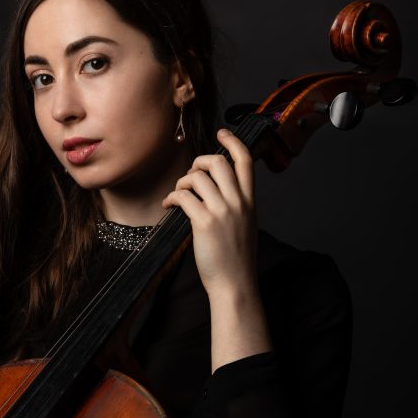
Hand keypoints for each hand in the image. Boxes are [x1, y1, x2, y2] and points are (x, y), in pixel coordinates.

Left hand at [161, 128, 257, 298]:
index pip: (245, 160)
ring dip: (182, 182)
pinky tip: (168, 205)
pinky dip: (171, 197)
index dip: (233, 142)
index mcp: (250, 201)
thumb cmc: (237, 258)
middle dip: (198, 161)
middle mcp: (238, 202)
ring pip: (197, 177)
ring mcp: (221, 211)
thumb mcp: (246, 225)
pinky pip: (183, 196)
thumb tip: (218, 189)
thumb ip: (237, 204)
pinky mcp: (204, 222)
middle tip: (189, 174)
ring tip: (178, 195)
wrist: (235, 284)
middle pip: (217, 162)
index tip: (222, 133)